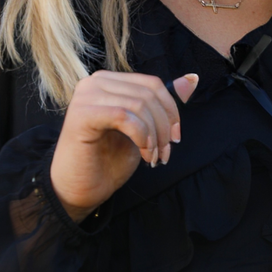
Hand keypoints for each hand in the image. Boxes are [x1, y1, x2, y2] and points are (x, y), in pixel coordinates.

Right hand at [50, 71, 198, 221]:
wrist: (78, 190)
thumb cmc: (106, 162)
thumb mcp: (143, 130)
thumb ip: (161, 105)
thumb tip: (192, 80)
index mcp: (108, 82)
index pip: (152, 84)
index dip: (171, 111)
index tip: (175, 139)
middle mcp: (94, 82)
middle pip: (148, 94)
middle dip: (164, 126)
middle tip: (164, 154)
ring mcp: (85, 96)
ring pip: (139, 104)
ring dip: (154, 136)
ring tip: (152, 158)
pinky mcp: (81, 114)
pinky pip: (124, 115)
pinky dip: (141, 136)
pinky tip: (143, 153)